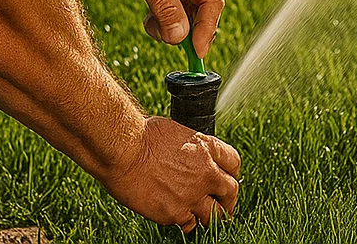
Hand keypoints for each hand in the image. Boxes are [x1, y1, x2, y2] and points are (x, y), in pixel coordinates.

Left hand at [102, 0, 224, 56]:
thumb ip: (165, 8)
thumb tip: (180, 38)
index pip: (212, 0)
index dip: (207, 28)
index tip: (198, 52)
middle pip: (203, 10)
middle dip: (187, 29)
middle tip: (171, 42)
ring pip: (189, 16)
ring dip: (172, 28)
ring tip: (151, 24)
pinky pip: (177, 14)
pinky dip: (164, 23)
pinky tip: (149, 19)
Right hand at [102, 116, 239, 229]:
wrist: (123, 151)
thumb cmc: (141, 135)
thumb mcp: (176, 131)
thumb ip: (191, 147)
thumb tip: (190, 155)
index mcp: (206, 147)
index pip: (234, 163)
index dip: (231, 172)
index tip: (227, 178)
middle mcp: (206, 172)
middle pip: (231, 191)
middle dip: (228, 199)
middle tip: (224, 204)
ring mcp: (192, 195)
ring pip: (215, 215)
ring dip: (211, 216)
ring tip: (205, 218)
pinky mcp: (175, 213)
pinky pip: (189, 225)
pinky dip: (187, 223)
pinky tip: (180, 218)